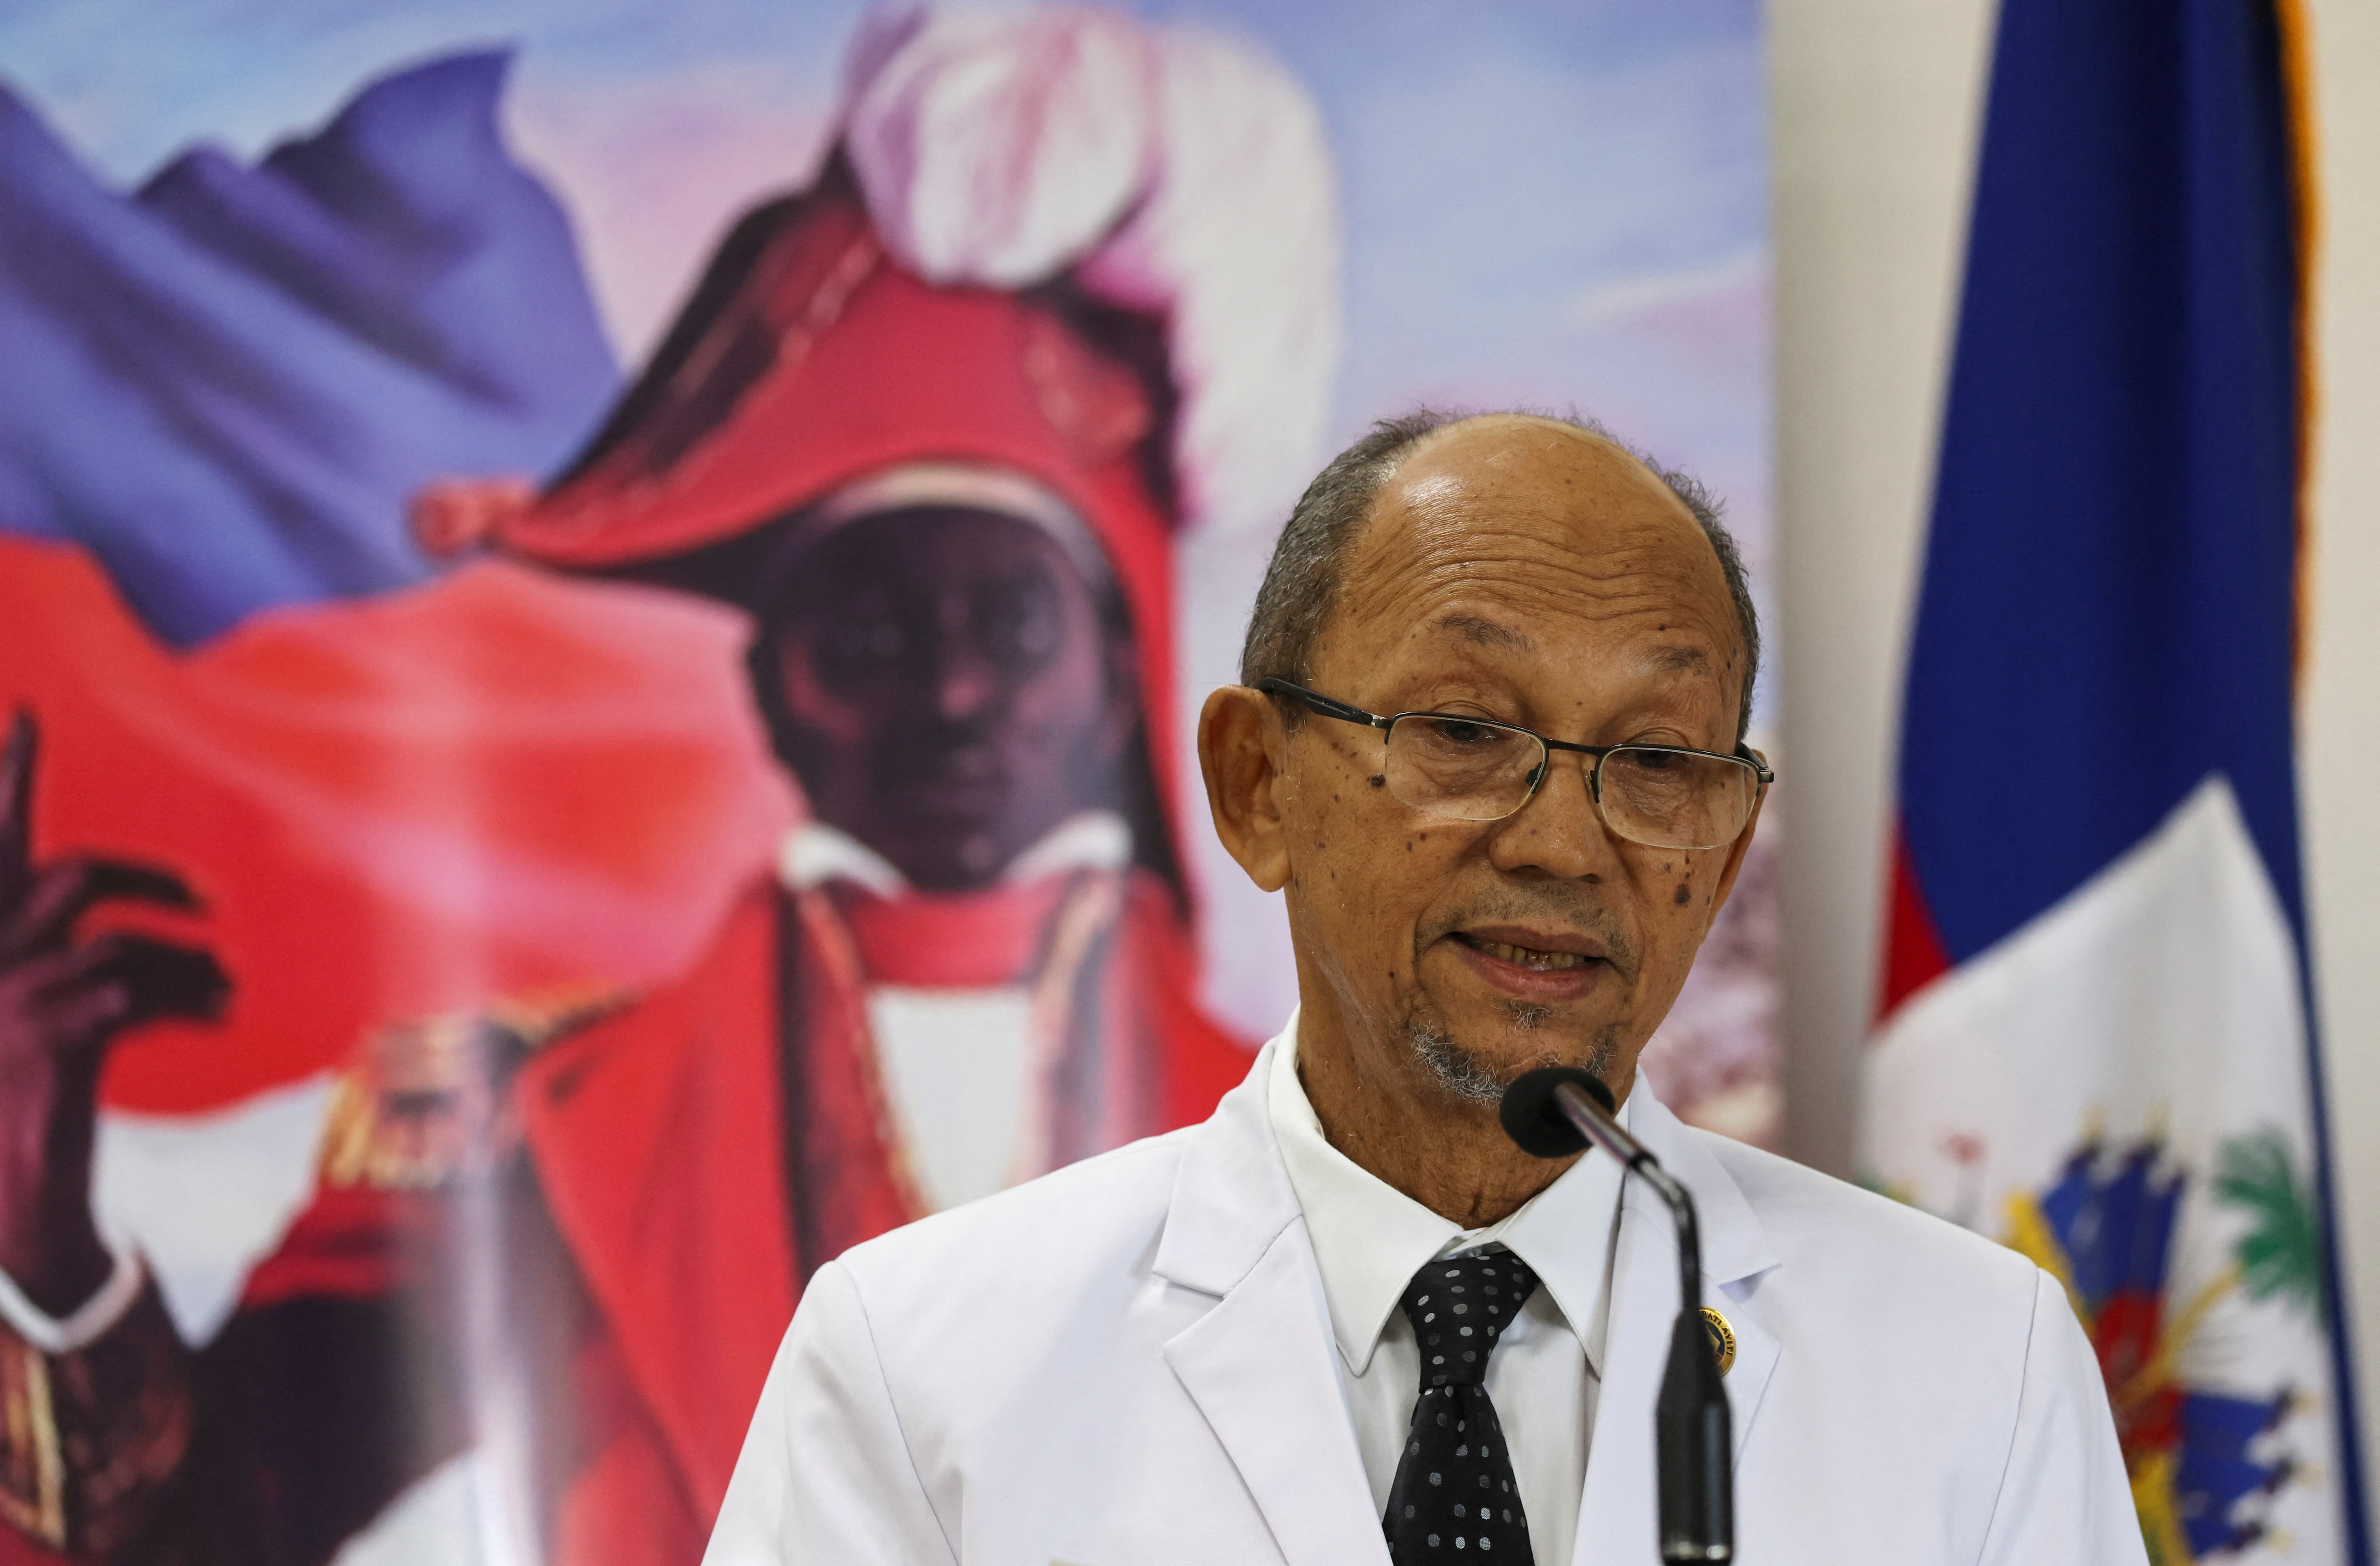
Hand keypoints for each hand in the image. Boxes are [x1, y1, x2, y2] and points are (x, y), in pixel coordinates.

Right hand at [0, 711, 227, 1315]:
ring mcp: (11, 1001)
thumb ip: (93, 962)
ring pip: (125, 942)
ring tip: (228, 988)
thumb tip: (158, 951)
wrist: (19, 1185)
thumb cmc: (46, 1092)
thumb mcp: (68, 1014)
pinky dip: (194, 998)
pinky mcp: (50, 1043)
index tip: (25, 711)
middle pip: (78, 873)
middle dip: (153, 877)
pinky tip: (222, 1014)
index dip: (8, 774)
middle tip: (210, 902)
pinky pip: (138, 994)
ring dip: (192, 962)